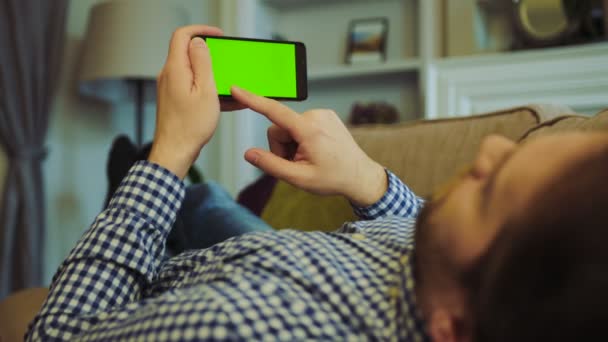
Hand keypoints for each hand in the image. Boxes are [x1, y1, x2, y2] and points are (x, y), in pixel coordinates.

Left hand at [148, 25, 243, 178]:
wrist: (175, 152)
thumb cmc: (189, 128)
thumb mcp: (205, 91)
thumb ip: (203, 63)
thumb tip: (199, 43)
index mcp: (175, 69)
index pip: (182, 36)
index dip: (201, 30)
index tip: (218, 36)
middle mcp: (169, 75)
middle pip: (188, 53)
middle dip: (210, 55)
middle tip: (226, 62)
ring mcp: (170, 88)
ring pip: (192, 71)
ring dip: (212, 75)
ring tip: (229, 86)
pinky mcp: (174, 99)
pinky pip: (192, 87)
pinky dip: (208, 90)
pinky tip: (225, 102)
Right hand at [231, 86, 387, 206]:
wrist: (360, 176)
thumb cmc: (333, 179)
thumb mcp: (299, 178)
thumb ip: (271, 165)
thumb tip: (248, 154)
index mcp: (309, 130)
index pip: (274, 112)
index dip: (252, 100)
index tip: (236, 89)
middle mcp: (316, 116)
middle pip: (279, 128)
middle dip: (282, 147)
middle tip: (298, 164)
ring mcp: (322, 114)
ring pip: (289, 128)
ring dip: (292, 145)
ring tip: (309, 159)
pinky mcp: (325, 116)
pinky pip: (301, 125)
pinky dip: (302, 139)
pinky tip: (315, 151)